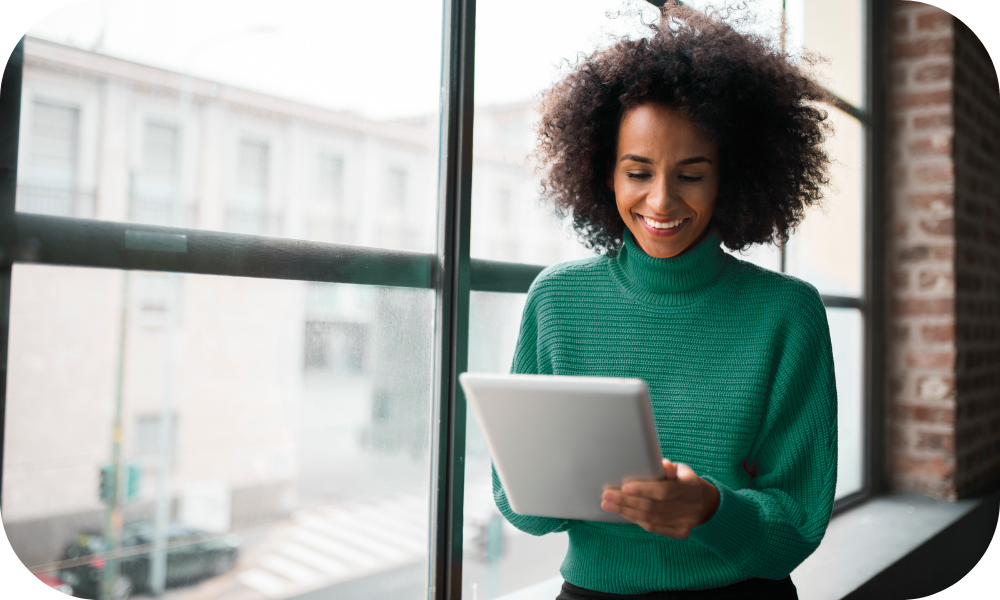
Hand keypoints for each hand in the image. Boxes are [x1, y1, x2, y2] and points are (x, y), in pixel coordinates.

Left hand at [601, 458, 719, 538]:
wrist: (706, 504)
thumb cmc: (685, 481)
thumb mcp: (682, 470)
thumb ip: (669, 468)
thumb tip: (661, 463)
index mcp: (690, 487)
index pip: (663, 491)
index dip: (643, 490)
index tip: (623, 487)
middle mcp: (689, 507)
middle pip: (652, 507)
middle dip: (626, 501)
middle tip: (606, 496)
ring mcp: (685, 522)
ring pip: (650, 519)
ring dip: (626, 511)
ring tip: (608, 504)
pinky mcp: (680, 532)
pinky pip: (654, 528)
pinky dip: (636, 520)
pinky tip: (622, 513)